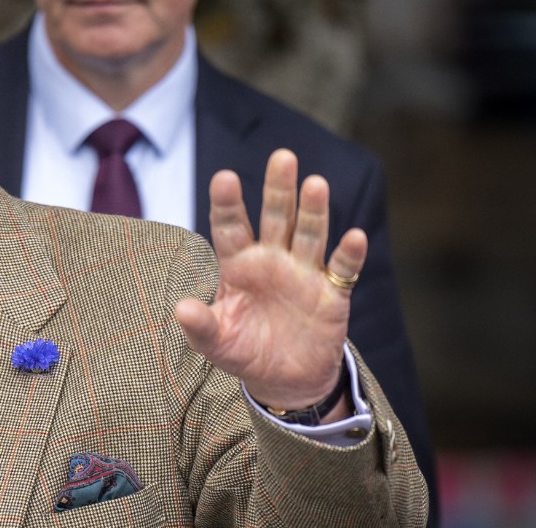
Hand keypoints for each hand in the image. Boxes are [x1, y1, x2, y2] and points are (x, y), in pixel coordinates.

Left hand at [175, 149, 366, 411]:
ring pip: (310, 234)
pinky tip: (354, 237)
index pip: (230, 226)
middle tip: (282, 157)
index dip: (227, 203)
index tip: (224, 178)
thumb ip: (200, 326)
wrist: (284, 380)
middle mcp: (272, 259)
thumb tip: (181, 309)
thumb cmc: (244, 351)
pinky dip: (349, 254)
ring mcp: (304, 272)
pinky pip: (342, 269)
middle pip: (276, 217)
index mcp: (238, 264)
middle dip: (279, 189)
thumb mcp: (216, 342)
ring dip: (314, 211)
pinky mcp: (332, 293)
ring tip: (315, 184)